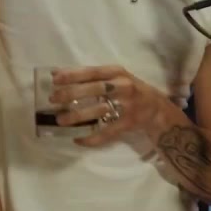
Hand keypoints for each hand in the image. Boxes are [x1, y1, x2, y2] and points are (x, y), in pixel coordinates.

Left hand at [50, 65, 170, 147]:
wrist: (156, 109)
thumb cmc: (130, 89)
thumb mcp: (116, 77)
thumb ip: (91, 76)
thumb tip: (58, 74)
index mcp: (118, 73)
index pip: (93, 72)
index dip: (73, 75)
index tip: (55, 79)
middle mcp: (123, 87)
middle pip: (95, 89)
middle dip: (72, 94)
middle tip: (53, 100)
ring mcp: (127, 105)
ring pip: (99, 110)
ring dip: (78, 116)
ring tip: (61, 120)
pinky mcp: (128, 123)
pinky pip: (107, 132)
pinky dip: (92, 137)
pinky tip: (78, 139)